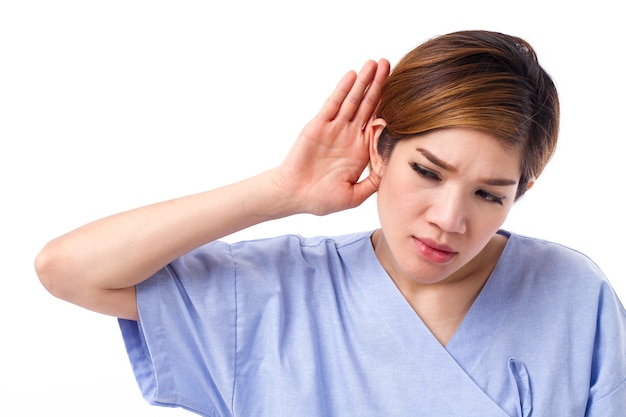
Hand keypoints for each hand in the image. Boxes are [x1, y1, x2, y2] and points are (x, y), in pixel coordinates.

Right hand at [272, 59, 389, 215]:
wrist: (293, 196)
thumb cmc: (321, 199)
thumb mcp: (355, 195)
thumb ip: (374, 182)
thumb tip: (393, 170)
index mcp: (361, 151)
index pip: (379, 123)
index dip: (391, 107)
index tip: (405, 92)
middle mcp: (349, 136)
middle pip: (369, 105)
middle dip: (380, 85)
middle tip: (390, 64)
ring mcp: (334, 128)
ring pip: (353, 100)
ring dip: (364, 82)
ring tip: (375, 63)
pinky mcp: (318, 125)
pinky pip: (333, 104)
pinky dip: (343, 89)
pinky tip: (353, 76)